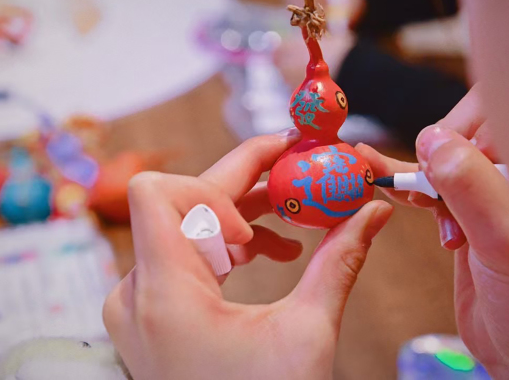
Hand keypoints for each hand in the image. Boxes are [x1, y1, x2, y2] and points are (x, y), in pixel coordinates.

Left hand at [103, 130, 392, 379]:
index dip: (220, 175)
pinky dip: (225, 247)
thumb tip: (371, 213)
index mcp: (164, 294)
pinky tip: (269, 255)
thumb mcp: (307, 335)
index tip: (276, 178)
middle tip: (299, 172)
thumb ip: (339, 261)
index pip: (163, 192)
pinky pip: (182, 257)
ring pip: (182, 228)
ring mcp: (140, 307)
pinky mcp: (152, 316)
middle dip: (244, 185)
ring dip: (239, 217)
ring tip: (291, 227)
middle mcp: (138, 294)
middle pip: (181, 204)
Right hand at [358, 88, 508, 378]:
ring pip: (443, 164)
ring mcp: (490, 202)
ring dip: (415, 172)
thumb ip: (472, 187)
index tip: (435, 156)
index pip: (497, 112)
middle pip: (463, 134)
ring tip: (393, 186)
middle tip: (422, 186)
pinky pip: (434, 192)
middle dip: (433, 152)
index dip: (460, 125)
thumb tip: (432, 139)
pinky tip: (386, 182)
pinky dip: (408, 186)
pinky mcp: (468, 223)